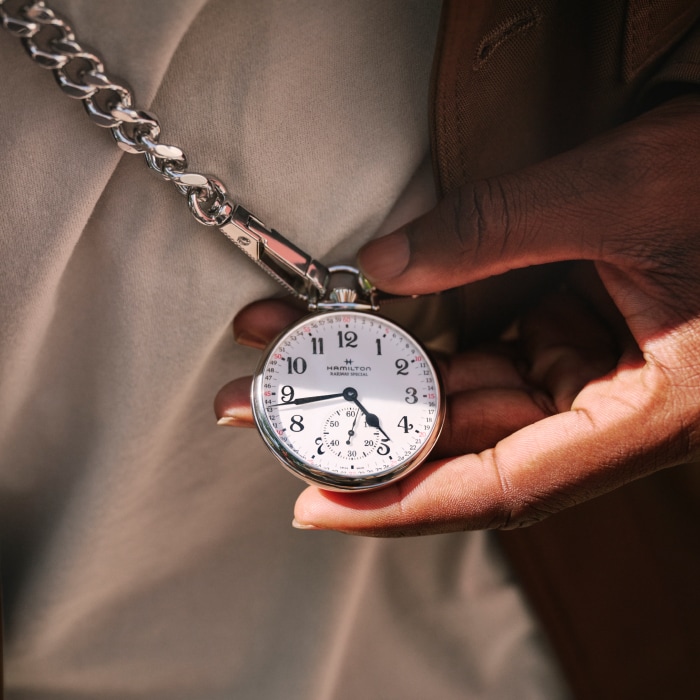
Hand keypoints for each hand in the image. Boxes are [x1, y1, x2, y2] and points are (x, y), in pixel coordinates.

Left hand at [284, 95, 697, 534]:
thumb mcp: (621, 193)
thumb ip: (498, 228)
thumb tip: (390, 262)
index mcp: (645, 414)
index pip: (503, 484)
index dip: (404, 502)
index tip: (316, 507)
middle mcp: (607, 406)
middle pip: (462, 438)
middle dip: (357, 421)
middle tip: (265, 403)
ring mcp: (586, 367)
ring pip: (462, 390)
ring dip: (373, 372)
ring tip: (286, 351)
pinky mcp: (572, 328)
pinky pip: (482, 346)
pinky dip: (418, 334)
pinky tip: (354, 318)